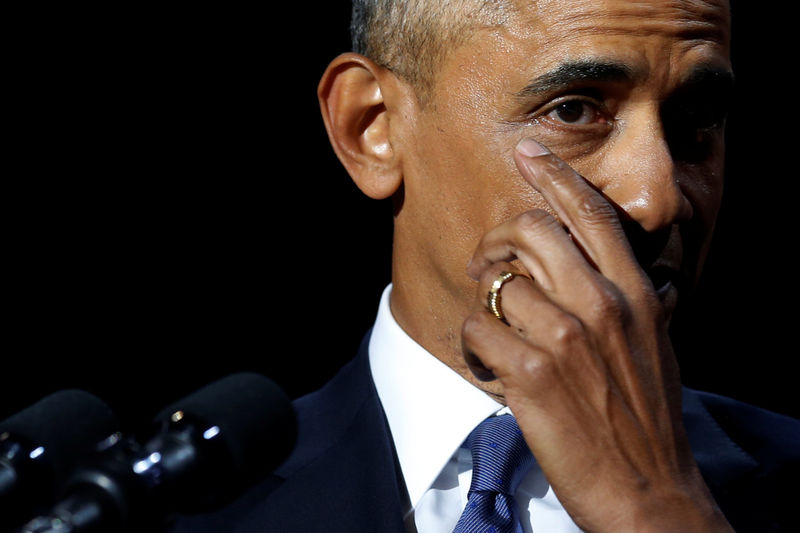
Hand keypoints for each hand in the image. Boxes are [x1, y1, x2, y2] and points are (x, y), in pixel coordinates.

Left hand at [461, 139, 731, 531]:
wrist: (647, 489)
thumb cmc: (645, 417)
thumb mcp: (652, 344)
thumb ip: (623, 300)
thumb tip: (590, 266)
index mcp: (636, 294)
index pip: (592, 214)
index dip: (555, 175)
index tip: (530, 151)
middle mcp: (602, 306)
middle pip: (532, 230)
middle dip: (498, 238)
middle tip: (487, 261)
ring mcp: (567, 338)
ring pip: (499, 282)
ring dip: (483, 299)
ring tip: (491, 325)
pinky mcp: (533, 374)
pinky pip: (479, 329)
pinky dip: (475, 343)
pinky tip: (490, 362)